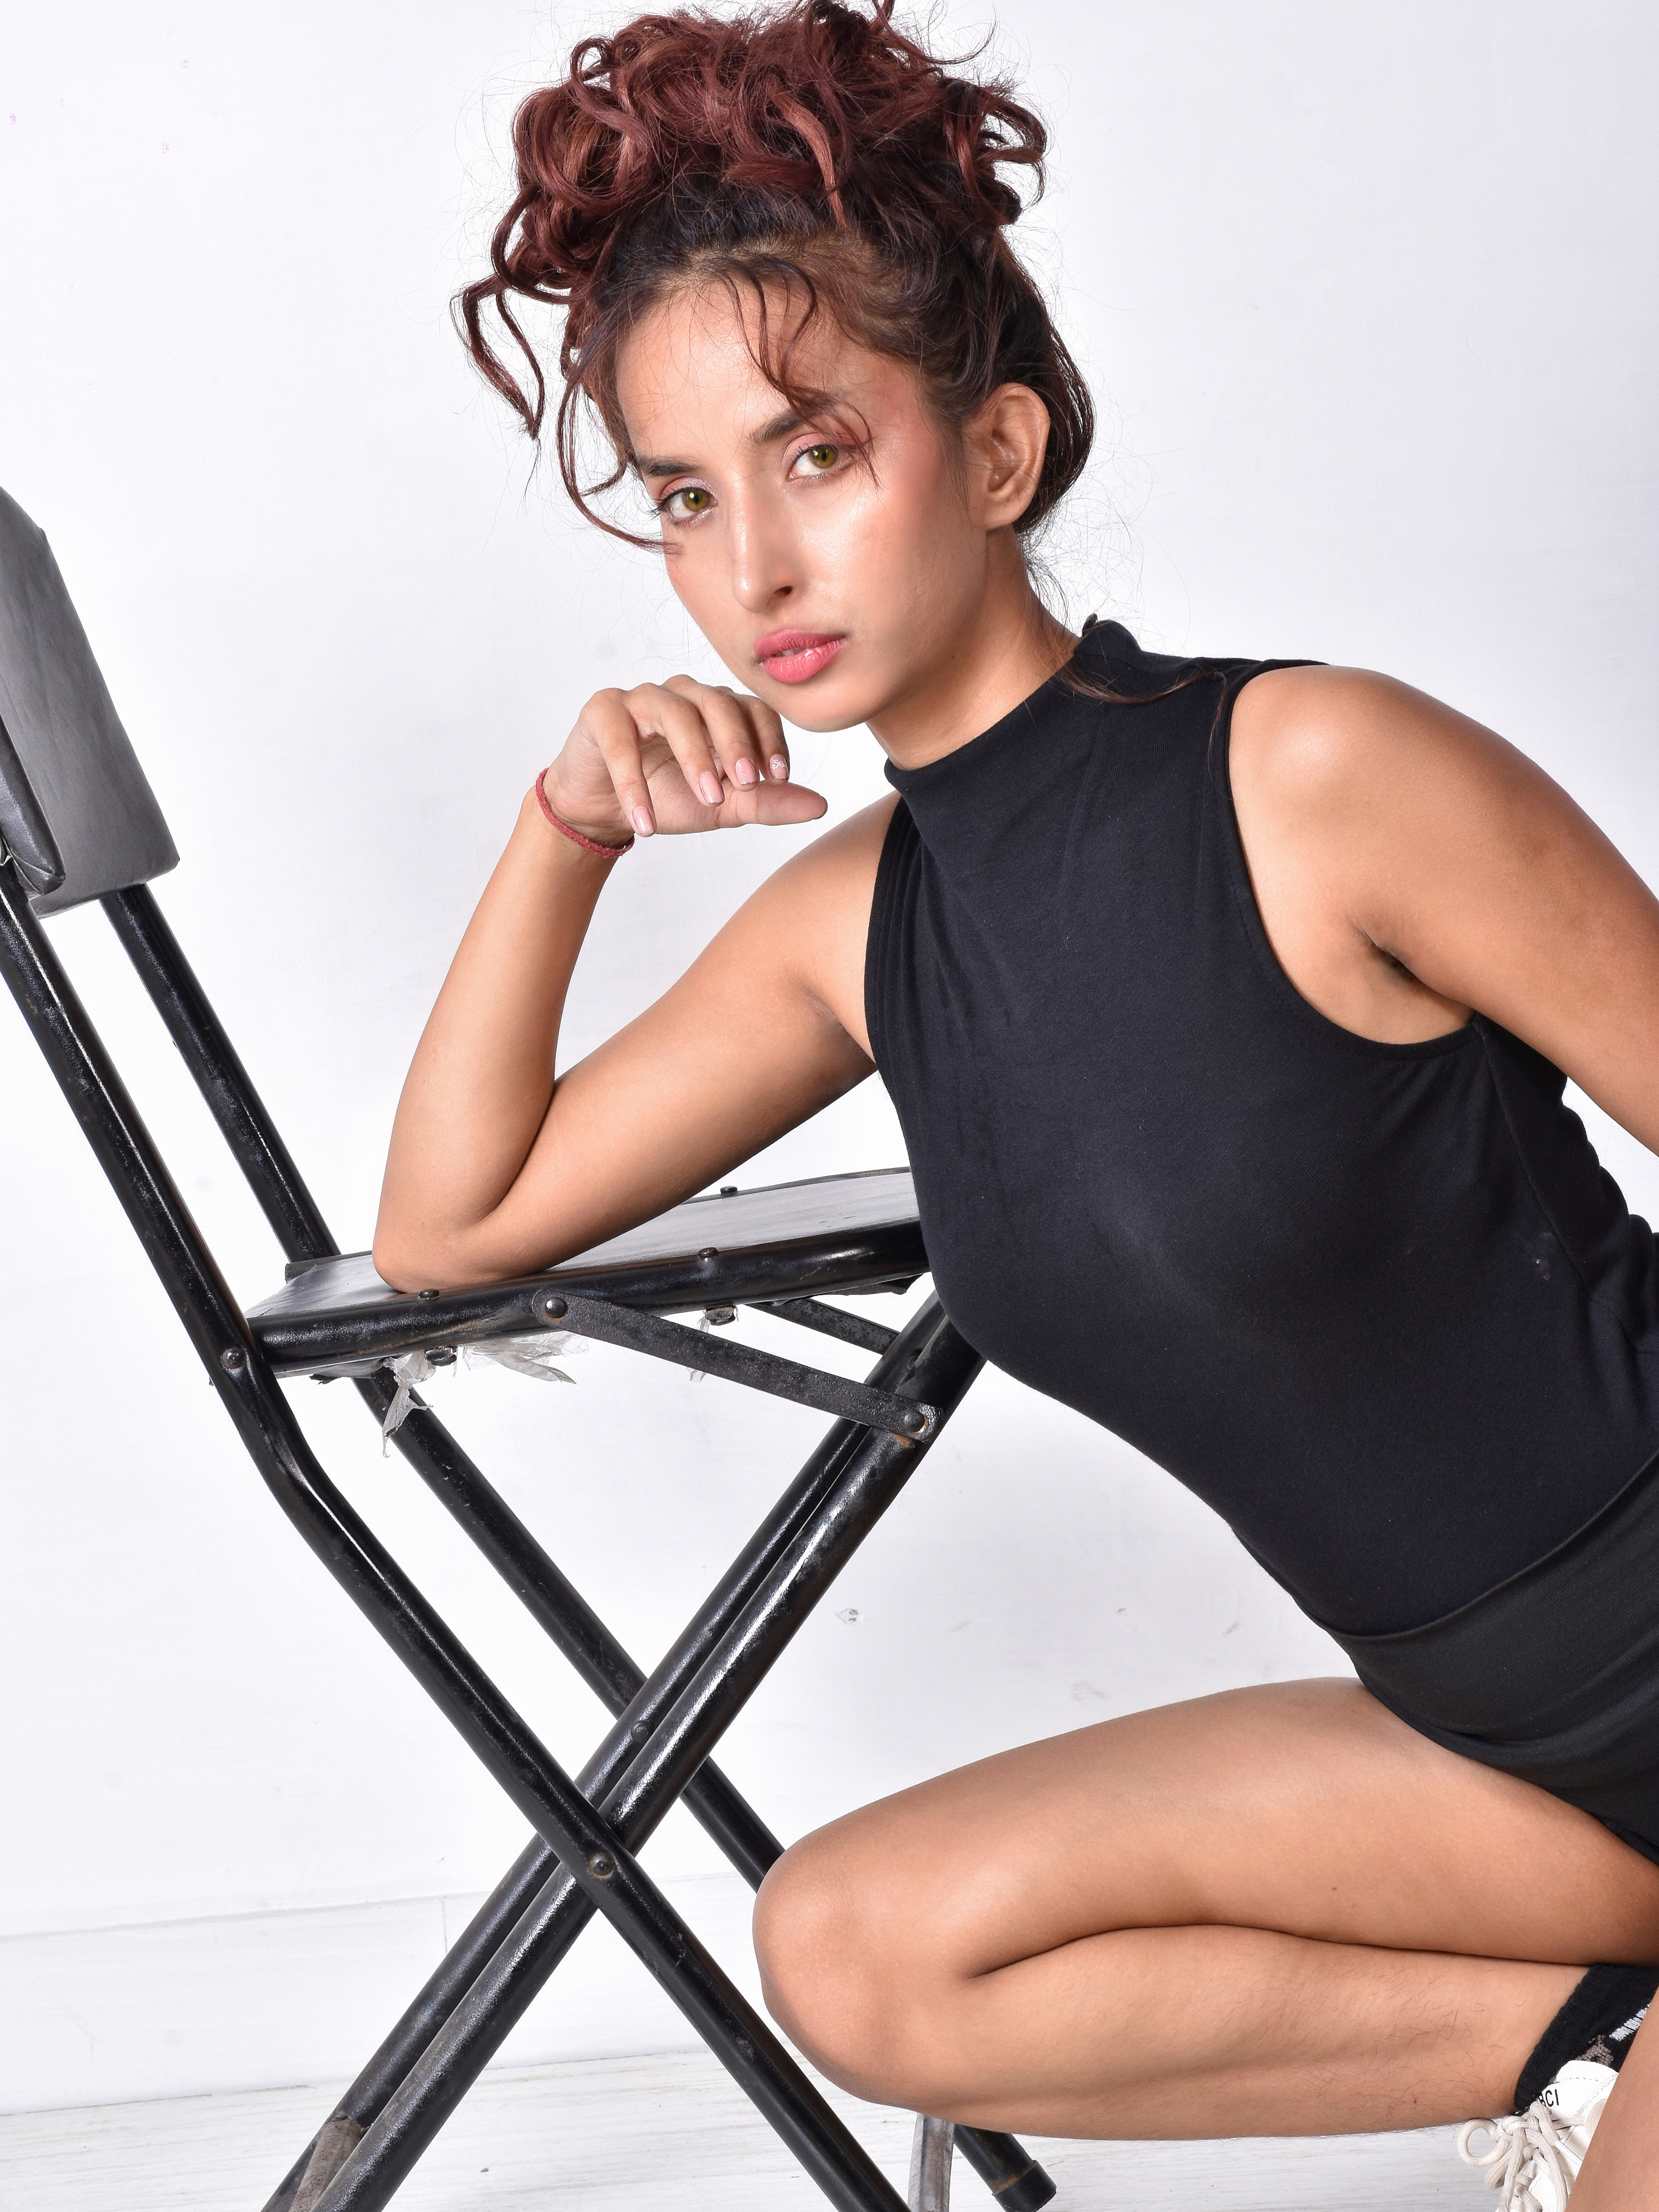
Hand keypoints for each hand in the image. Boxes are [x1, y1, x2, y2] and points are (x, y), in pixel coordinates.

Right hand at [539, 676, 827, 841]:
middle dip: (736, 744)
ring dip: (693, 757)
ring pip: (674, 712)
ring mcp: (642, 698)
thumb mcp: (722, 807)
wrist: (605, 811)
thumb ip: (767, 803)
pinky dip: (634, 782)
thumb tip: (820, 806)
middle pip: (717, 702)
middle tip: (745, 785)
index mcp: (718, 709)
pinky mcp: (602, 710)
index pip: (753, 708)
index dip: (769, 739)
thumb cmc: (667, 797)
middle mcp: (684, 695)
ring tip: (705, 799)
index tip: (778, 778)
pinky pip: (621, 739)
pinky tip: (646, 820)